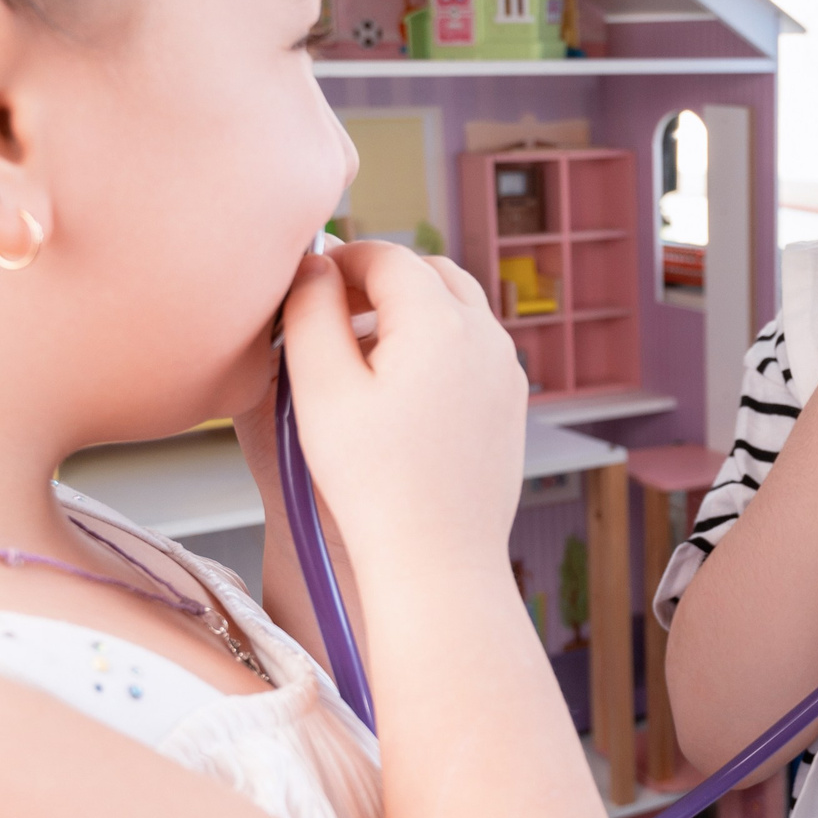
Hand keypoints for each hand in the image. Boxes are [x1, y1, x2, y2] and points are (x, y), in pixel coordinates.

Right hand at [276, 241, 528, 586]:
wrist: (438, 559)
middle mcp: (486, 335)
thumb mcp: (321, 388)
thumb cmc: (371, 482)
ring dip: (411, 309)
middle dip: (380, 278)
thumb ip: (310, 312)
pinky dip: (436, 344)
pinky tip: (398, 387)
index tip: (307, 279)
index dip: (342, 258)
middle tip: (332, 306)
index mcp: (440, 321)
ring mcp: (506, 370)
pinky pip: (473, 349)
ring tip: (360, 347)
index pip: (388, 257)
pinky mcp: (510, 404)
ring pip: (457, 309)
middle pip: (431, 273)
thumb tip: (314, 265)